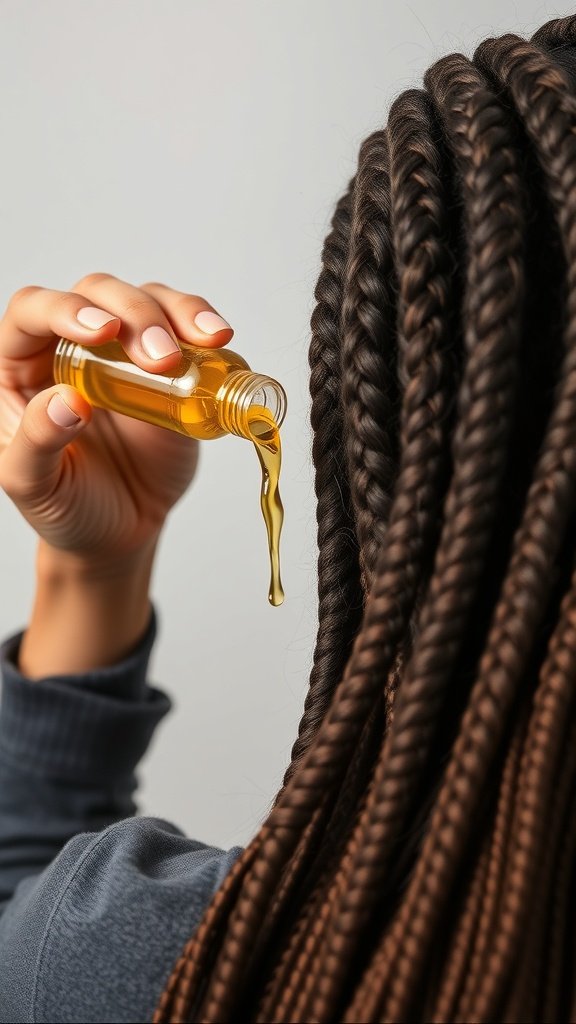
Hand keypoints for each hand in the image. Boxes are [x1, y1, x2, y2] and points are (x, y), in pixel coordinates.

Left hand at [0, 273, 233, 568]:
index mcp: (20, 365)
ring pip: (146, 298)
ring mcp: (122, 353)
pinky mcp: (169, 368)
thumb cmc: (66, 506)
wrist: (118, 533)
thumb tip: (68, 400)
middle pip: (98, 293)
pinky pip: (185, 329)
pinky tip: (220, 344)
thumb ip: (39, 443)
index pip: (34, 311)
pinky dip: (203, 327)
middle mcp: (70, 346)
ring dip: (177, 312)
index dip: (65, 310)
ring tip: (205, 343)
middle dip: (135, 314)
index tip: (102, 332)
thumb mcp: (34, 484)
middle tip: (161, 358)